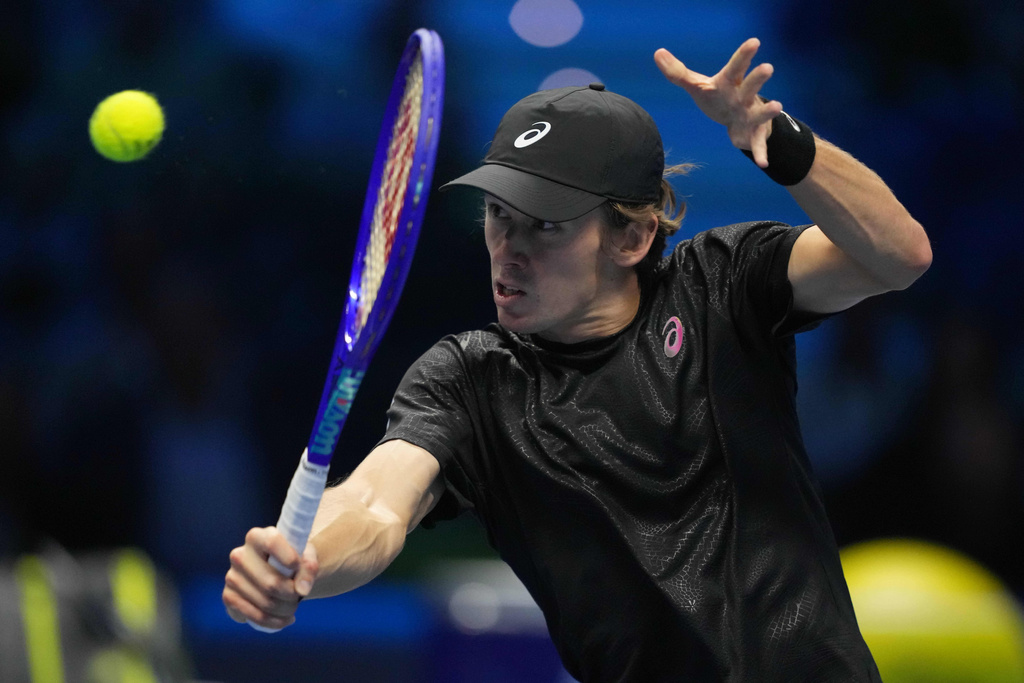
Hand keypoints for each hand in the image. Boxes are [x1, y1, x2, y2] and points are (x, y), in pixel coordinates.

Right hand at [223, 526, 318, 630]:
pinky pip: (254, 617)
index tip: (297, 566)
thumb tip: (302, 589)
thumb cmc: (292, 559)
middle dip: (292, 595)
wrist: (277, 571)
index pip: (272, 543)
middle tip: (300, 594)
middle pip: (271, 583)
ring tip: (294, 605)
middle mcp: (239, 555)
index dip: (289, 558)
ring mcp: (231, 577)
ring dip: (286, 610)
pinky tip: (285, 619)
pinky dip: (274, 622)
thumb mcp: (305, 556)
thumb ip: (309, 567)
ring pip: (265, 603)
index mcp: (257, 536)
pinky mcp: (228, 597)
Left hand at [655, 37, 782, 167]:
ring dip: (767, 110)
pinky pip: (758, 144)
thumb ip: (678, 72)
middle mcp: (744, 97)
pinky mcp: (753, 134)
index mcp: (730, 83)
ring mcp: (751, 115)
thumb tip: (657, 52)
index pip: (736, 67)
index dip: (744, 55)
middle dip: (758, 78)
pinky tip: (763, 164)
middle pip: (751, 86)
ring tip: (777, 105)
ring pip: (760, 112)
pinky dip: (761, 153)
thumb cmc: (718, 98)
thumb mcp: (698, 85)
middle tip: (768, 67)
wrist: (739, 121)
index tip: (754, 42)